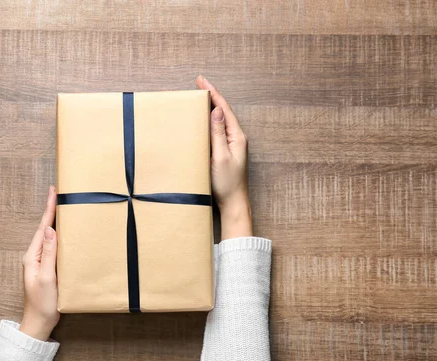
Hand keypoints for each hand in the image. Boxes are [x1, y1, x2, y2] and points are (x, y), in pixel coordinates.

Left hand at [19, 185, 60, 340]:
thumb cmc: (42, 303)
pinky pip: (54, 246)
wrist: (39, 323)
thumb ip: (49, 254)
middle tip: (61, 193)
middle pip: (45, 228)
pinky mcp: (48, 267)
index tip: (54, 191)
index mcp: (32, 255)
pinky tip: (67, 232)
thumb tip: (49, 229)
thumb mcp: (46, 277)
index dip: (49, 208)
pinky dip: (61, 235)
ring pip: (50, 236)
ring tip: (64, 206)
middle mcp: (35, 255)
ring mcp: (41, 261)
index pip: (43, 227)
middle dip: (53, 210)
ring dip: (56, 220)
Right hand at [196, 76, 252, 239]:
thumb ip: (218, 133)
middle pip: (223, 111)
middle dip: (211, 96)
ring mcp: (232, 145)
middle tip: (199, 83)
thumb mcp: (220, 157)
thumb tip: (216, 110)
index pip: (224, 109)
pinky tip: (202, 119)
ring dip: (210, 107)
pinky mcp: (226, 152)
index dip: (213, 93)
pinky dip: (209, 121)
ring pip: (220, 120)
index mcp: (237, 136)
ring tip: (200, 95)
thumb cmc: (227, 184)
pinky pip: (218, 130)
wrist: (233, 203)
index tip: (202, 81)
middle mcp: (236, 138)